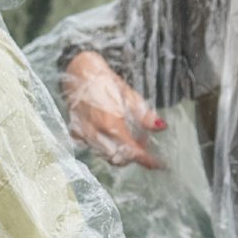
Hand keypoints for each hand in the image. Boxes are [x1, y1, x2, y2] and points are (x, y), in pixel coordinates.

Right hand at [64, 51, 165, 168]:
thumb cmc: (104, 82)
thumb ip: (145, 115)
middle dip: (133, 157)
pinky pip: (93, 148)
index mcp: (111, 124)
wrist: (79, 73)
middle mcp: (96, 133)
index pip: (132, 151)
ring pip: (106, 155)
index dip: (147, 160)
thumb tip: (161, 127)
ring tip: (130, 139)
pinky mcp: (76, 133)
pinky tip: (112, 137)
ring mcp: (83, 135)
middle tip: (144, 147)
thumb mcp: (129, 96)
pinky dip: (106, 147)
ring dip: (120, 153)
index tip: (158, 164)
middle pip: (119, 158)